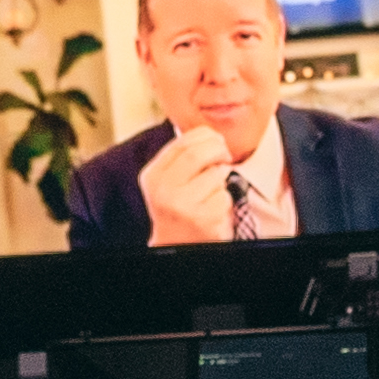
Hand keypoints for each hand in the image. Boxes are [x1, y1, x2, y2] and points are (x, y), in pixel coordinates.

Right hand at [139, 123, 240, 243]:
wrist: (175, 244)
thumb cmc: (176, 208)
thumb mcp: (167, 181)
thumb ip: (180, 157)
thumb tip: (208, 134)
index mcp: (153, 176)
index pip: (183, 142)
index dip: (205, 135)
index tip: (215, 139)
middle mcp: (164, 191)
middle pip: (199, 154)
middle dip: (218, 150)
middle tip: (224, 156)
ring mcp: (184, 206)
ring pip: (216, 175)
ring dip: (222, 179)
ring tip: (213, 189)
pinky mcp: (204, 220)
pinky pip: (225, 196)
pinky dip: (225, 200)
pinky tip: (214, 208)